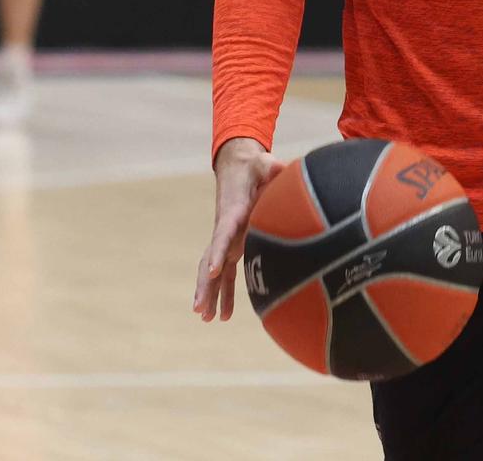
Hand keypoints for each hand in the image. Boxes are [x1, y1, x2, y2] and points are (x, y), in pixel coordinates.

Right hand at [193, 137, 284, 321]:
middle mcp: (226, 229)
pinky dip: (224, 293)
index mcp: (232, 212)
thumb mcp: (264, 164)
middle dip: (205, 285)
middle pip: (210, 260)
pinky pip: (226, 274)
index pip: (222, 234)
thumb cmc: (255, 167)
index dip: (217, 253)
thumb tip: (283, 167)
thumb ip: (272, 168)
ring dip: (210, 294)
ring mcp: (228, 239)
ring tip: (207, 318)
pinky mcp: (234, 246)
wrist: (240, 167)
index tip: (212, 271)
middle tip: (200, 309)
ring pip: (214, 271)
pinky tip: (223, 315)